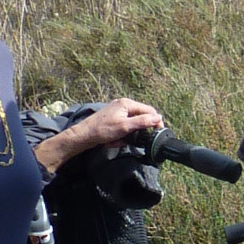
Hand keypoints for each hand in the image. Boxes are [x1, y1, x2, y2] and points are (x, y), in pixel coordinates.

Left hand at [34, 97, 163, 171]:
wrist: (84, 135)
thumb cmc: (103, 130)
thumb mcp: (125, 127)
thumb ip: (143, 121)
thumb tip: (159, 118)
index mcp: (127, 103)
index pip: (149, 110)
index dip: (155, 121)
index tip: (157, 133)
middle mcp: (123, 105)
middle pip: (141, 116)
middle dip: (140, 129)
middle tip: (136, 139)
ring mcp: (118, 111)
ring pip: (133, 123)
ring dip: (130, 134)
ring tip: (121, 140)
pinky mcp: (113, 118)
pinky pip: (125, 126)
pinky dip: (123, 134)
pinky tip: (116, 140)